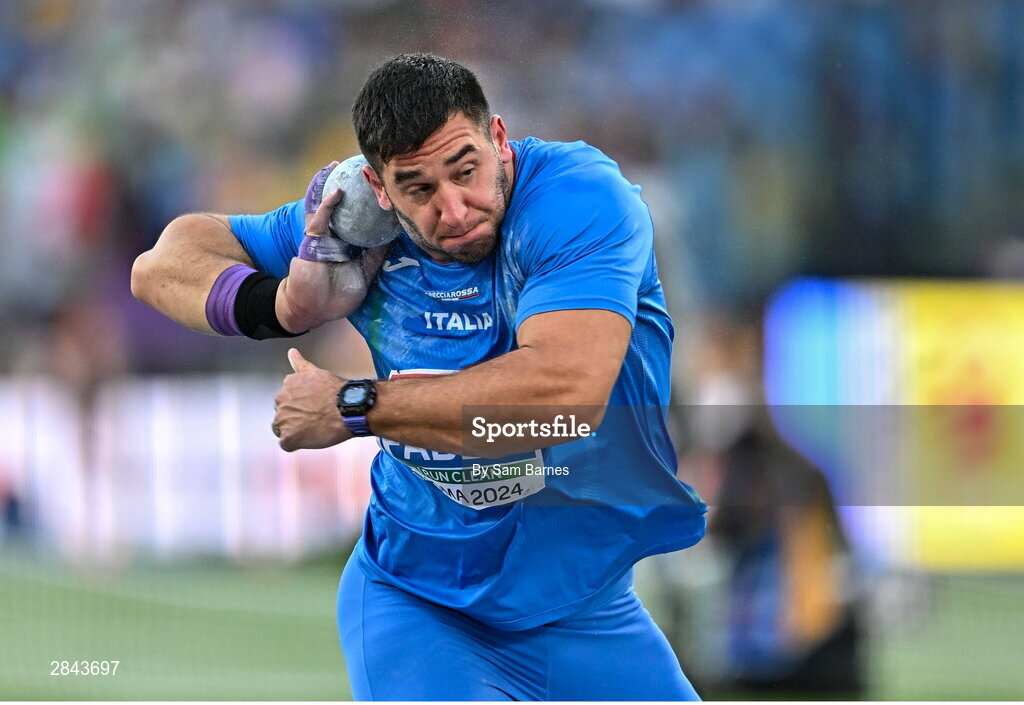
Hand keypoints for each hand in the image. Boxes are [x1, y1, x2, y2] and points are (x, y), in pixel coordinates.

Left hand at [272, 348, 352, 451]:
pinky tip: (311, 438)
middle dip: (295, 418)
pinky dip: (298, 443)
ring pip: (283, 430)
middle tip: (315, 418)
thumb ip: (300, 364)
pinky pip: (287, 445)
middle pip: (282, 414)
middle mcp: (280, 401)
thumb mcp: (316, 372)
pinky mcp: (289, 437)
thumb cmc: (336, 391)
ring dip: (296, 431)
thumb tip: (291, 352)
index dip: (299, 406)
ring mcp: (282, 420)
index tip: (311, 408)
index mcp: (287, 385)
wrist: (348, 408)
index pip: (285, 400)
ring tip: (315, 428)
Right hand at [276, 165, 387, 332]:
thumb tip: (394, 237)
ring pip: (323, 204)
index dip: (363, 200)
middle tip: (358, 166)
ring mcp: (320, 237)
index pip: (355, 216)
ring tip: (336, 165)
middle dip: (346, 185)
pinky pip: (319, 218)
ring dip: (328, 184)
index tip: (376, 183)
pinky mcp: (311, 241)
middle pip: (339, 205)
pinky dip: (327, 203)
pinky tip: (336, 191)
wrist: (314, 311)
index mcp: (345, 243)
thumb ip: (376, 255)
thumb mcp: (365, 274)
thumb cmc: (337, 296)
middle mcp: (332, 236)